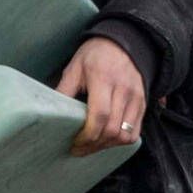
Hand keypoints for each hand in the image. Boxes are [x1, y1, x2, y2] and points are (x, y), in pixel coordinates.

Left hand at [56, 37, 147, 154]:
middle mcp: (123, 89)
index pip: (99, 115)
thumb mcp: (75, 67)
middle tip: (78, 149)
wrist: (123, 42)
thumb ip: (64, 90)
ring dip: (107, 146)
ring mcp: (136, 98)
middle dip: (93, 145)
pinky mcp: (143, 104)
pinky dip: (121, 142)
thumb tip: (49, 113)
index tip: (74, 143)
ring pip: (125, 135)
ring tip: (91, 146)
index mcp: (103, 78)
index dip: (87, 135)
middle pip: (112, 129)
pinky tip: (106, 140)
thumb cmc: (95, 55)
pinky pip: (135, 132)